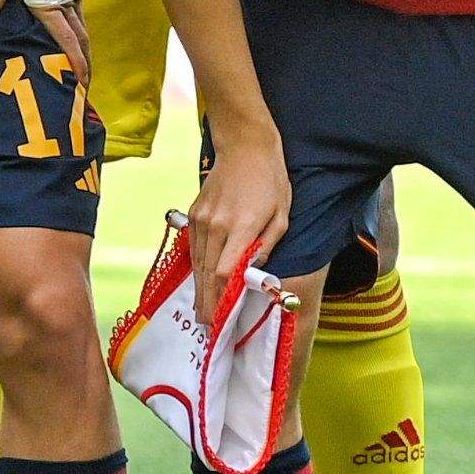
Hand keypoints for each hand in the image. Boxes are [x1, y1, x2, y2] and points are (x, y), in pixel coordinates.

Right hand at [187, 130, 289, 326]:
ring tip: (202, 310)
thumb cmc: (271, 182)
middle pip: (208, 273)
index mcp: (240, 227)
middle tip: (207, 325)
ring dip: (200, 288)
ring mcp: (202, 219)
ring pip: (198, 262)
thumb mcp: (280, 216)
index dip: (222, 299)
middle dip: (207, 302)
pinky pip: (194, 247)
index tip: (221, 318)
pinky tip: (200, 281)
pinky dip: (197, 267)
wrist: (244, 148)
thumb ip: (265, 246)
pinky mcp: (195, 213)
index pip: (226, 272)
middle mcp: (215, 225)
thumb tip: (252, 272)